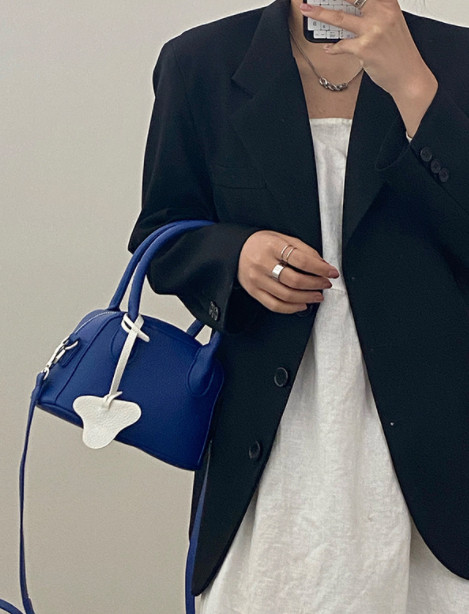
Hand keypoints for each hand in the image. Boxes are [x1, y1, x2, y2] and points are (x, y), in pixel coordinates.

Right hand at [237, 230, 339, 313]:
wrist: (237, 250)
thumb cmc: (261, 244)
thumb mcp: (282, 238)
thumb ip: (303, 250)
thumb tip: (322, 264)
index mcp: (272, 247)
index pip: (301, 260)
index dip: (320, 268)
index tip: (331, 272)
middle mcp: (262, 264)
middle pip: (294, 280)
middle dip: (315, 284)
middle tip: (325, 284)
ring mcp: (257, 280)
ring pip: (286, 295)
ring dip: (307, 298)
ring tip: (317, 295)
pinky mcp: (254, 292)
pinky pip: (275, 305)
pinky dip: (291, 308)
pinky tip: (302, 304)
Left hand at [299, 0, 435, 99]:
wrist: (409, 75)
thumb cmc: (399, 52)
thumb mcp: (391, 24)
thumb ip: (374, 13)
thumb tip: (347, 11)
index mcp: (388, 4)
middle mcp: (381, 13)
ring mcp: (372, 31)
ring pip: (339, 18)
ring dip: (319, 13)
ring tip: (307, 10)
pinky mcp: (364, 48)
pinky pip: (341, 45)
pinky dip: (333, 47)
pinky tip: (329, 48)